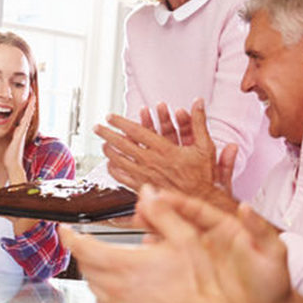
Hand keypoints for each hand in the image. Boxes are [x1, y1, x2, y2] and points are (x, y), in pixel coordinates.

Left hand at [2, 96, 34, 183]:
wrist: (12, 164)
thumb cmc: (10, 156)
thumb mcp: (11, 143)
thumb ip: (13, 137)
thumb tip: (14, 133)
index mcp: (18, 132)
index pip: (23, 118)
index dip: (26, 109)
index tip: (28, 101)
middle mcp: (22, 131)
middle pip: (28, 115)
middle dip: (30, 106)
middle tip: (33, 96)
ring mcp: (22, 133)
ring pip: (27, 117)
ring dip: (30, 108)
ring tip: (33, 99)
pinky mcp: (20, 135)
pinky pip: (24, 123)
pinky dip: (27, 116)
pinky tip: (29, 110)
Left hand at [57, 188, 226, 302]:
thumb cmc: (198, 283)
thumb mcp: (184, 238)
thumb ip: (161, 213)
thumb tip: (147, 193)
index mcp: (124, 264)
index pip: (82, 248)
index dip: (69, 236)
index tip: (64, 229)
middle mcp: (115, 287)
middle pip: (85, 264)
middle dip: (84, 250)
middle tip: (92, 241)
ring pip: (91, 283)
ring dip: (94, 270)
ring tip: (109, 261)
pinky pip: (102, 301)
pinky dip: (104, 289)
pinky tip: (120, 283)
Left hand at [95, 98, 235, 203]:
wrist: (200, 200)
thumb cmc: (202, 175)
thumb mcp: (205, 146)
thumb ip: (199, 122)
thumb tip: (198, 102)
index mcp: (164, 150)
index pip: (136, 132)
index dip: (121, 122)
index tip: (110, 117)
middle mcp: (152, 162)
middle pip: (122, 145)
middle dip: (108, 134)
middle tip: (97, 127)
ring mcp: (145, 176)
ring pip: (120, 161)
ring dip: (109, 151)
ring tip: (102, 144)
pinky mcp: (144, 188)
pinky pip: (123, 179)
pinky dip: (114, 171)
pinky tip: (110, 165)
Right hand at [145, 191, 290, 302]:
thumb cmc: (274, 282)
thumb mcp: (272, 253)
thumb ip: (259, 230)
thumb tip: (246, 208)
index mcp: (229, 228)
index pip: (199, 210)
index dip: (179, 202)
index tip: (160, 195)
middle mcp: (211, 238)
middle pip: (181, 219)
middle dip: (160, 211)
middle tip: (140, 206)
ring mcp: (201, 256)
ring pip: (173, 236)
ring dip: (155, 228)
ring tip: (137, 223)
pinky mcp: (195, 273)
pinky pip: (173, 259)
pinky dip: (158, 253)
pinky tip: (145, 250)